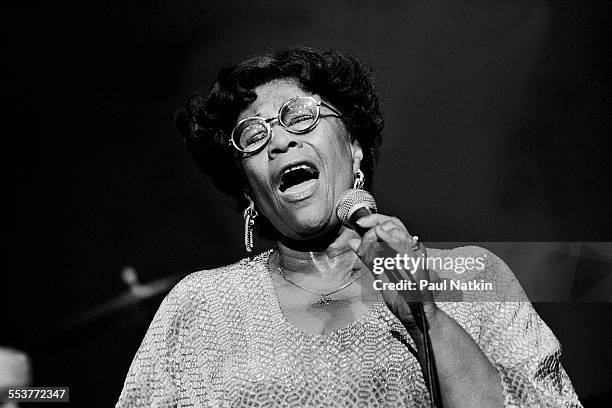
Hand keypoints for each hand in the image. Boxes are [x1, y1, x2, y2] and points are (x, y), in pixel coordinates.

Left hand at [347, 213, 438, 332]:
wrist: (417, 316)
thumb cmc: (402, 299)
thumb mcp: (379, 275)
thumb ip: (368, 257)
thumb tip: (353, 242)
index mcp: (401, 249)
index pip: (389, 224)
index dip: (373, 220)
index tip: (358, 223)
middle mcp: (410, 249)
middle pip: (394, 222)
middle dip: (374, 222)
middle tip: (362, 226)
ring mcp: (416, 256)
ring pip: (398, 231)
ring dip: (379, 234)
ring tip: (369, 242)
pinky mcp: (419, 265)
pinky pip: (404, 247)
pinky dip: (390, 242)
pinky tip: (381, 240)